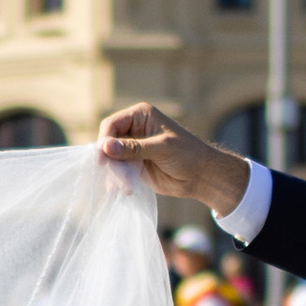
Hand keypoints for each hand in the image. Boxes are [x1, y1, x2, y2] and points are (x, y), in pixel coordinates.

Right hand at [97, 105, 250, 216]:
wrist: (202, 176)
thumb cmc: (188, 155)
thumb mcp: (161, 148)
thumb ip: (134, 148)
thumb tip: (106, 147)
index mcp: (140, 115)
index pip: (111, 124)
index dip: (104, 140)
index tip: (103, 159)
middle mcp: (134, 129)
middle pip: (108, 142)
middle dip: (110, 160)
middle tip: (116, 177)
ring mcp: (133, 148)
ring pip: (111, 159)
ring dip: (115, 173)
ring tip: (126, 186)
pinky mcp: (134, 165)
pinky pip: (118, 171)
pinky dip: (118, 180)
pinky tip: (123, 189)